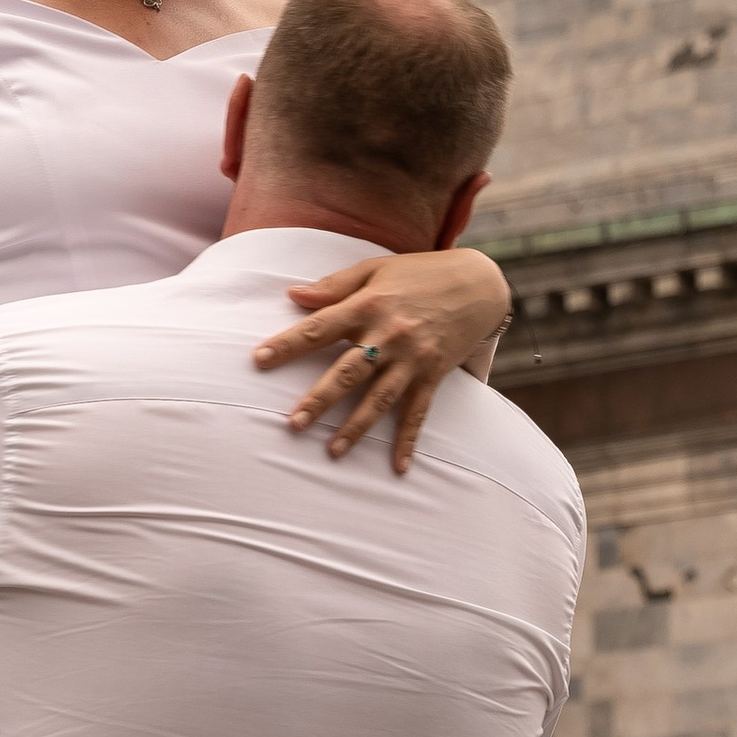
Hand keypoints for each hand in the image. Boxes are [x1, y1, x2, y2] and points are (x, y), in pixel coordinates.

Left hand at [252, 245, 511, 469]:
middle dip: (320, 398)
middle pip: (348, 371)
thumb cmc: (419, 273)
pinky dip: (408, 440)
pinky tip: (398, 467)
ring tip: (332, 450)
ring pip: (379, 398)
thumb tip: (293, 295)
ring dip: (356, 427)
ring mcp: (413, 358)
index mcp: (369, 305)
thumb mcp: (375, 269)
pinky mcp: (433, 374)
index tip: (258, 360)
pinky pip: (418, 412)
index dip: (288, 344)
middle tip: (293, 423)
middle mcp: (389, 335)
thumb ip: (334, 284)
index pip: (319, 328)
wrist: (478, 283)